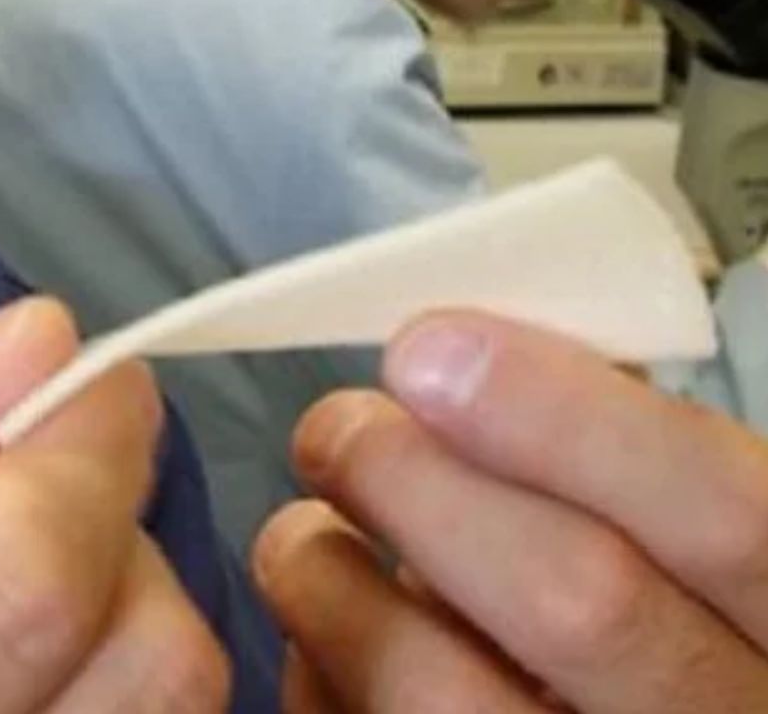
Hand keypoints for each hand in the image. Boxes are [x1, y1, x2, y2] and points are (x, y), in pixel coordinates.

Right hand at [0, 297, 227, 713]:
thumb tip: (35, 341)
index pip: (24, 575)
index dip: (77, 448)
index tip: (82, 383)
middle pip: (150, 657)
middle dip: (110, 540)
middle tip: (22, 522)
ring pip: (185, 708)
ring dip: (128, 629)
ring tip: (12, 629)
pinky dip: (128, 696)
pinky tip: (32, 694)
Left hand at [253, 310, 767, 711]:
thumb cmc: (677, 639)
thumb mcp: (702, 555)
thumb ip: (628, 468)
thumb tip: (474, 353)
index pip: (728, 515)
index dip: (567, 418)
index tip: (426, 349)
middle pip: (576, 599)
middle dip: (418, 482)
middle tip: (336, 431)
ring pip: (443, 700)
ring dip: (338, 590)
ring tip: (303, 543)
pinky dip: (322, 684)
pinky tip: (322, 648)